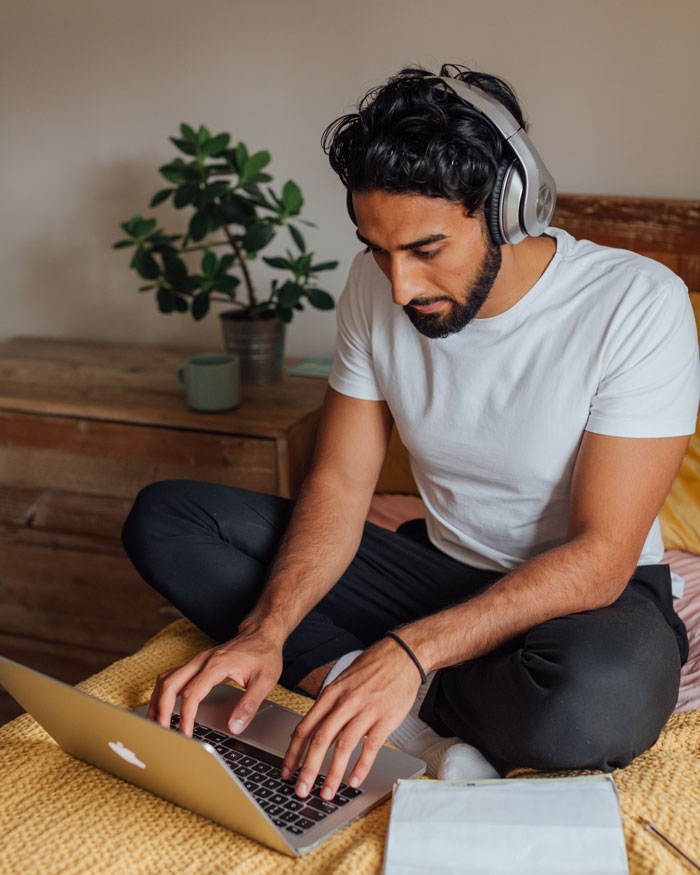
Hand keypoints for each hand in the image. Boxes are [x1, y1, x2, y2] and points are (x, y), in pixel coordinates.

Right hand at [147, 624, 283, 737]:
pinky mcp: (196, 664)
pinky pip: (172, 677)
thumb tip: (234, 727)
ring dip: (157, 700)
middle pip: (169, 684)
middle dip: (161, 710)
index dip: (186, 717)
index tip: (185, 735)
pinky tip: (163, 708)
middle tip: (162, 733)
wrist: (262, 634)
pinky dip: (163, 693)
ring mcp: (197, 661)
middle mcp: (201, 661)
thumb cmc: (264, 654)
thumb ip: (249, 705)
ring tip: (156, 724)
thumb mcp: (265, 680)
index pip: (191, 694)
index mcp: (216, 665)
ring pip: (166, 679)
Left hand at [281, 637, 421, 800]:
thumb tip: (309, 729)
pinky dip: (361, 767)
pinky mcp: (386, 718)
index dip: (293, 752)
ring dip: (333, 774)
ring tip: (327, 793)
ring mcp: (365, 711)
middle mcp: (345, 703)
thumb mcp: (342, 682)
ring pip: (343, 747)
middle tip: (301, 790)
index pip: (305, 727)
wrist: (402, 655)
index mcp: (331, 694)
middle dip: (308, 769)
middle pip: (320, 740)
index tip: (287, 771)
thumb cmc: (371, 668)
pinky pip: (370, 747)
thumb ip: (327, 705)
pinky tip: (354, 781)